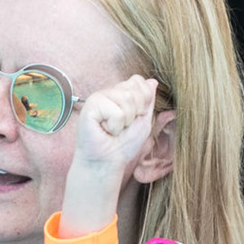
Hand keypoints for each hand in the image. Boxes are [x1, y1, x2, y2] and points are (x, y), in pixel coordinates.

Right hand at [60, 74, 160, 237]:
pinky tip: (104, 130)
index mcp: (120, 93)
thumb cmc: (123, 145)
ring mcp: (98, 97)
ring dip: (125, 122)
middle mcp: (108, 92)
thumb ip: (147, 101)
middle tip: (121, 127)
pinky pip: (116, 111)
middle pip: (134, 90)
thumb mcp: (143, 121)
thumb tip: (153, 81)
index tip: (133, 120)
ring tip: (113, 129)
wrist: (107, 162)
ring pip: (126, 99)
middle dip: (134, 114)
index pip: (139, 81)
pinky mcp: (91, 106)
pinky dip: (115, 126)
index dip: (143, 102)